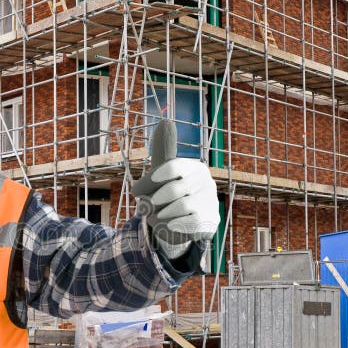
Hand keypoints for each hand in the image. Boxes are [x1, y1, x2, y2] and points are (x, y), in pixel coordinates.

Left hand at [133, 119, 219, 259]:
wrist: (182, 225)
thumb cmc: (169, 196)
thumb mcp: (163, 174)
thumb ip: (163, 150)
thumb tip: (166, 121)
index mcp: (194, 167)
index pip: (172, 166)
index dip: (151, 179)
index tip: (136, 191)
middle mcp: (206, 181)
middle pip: (174, 189)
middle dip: (154, 201)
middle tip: (145, 208)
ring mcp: (211, 200)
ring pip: (180, 206)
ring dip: (161, 215)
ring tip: (155, 217)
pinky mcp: (212, 219)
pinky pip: (188, 222)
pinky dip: (172, 225)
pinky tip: (168, 225)